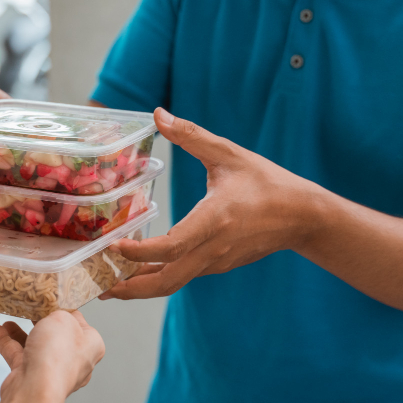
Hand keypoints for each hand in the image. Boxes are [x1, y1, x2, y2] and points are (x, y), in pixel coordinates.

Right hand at [0, 310, 104, 400]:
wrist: (35, 390)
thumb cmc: (56, 355)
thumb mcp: (62, 318)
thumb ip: (57, 312)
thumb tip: (51, 314)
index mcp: (91, 346)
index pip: (79, 322)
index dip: (64, 309)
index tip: (51, 299)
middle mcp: (75, 360)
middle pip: (56, 335)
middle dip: (40, 321)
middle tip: (29, 308)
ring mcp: (53, 371)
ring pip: (36, 346)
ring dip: (21, 333)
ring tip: (9, 320)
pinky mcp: (33, 378)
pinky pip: (20, 356)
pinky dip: (9, 343)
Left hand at [100, 108, 322, 300]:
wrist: (304, 216)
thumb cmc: (267, 183)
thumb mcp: (228, 153)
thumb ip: (191, 135)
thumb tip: (157, 114)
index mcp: (214, 221)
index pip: (170, 247)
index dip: (138, 252)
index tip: (113, 245)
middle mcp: (213, 249)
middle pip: (165, 282)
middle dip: (130, 288)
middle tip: (98, 285)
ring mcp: (216, 262)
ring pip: (173, 283)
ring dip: (140, 287)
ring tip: (108, 283)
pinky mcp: (218, 265)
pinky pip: (183, 276)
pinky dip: (158, 277)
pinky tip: (139, 269)